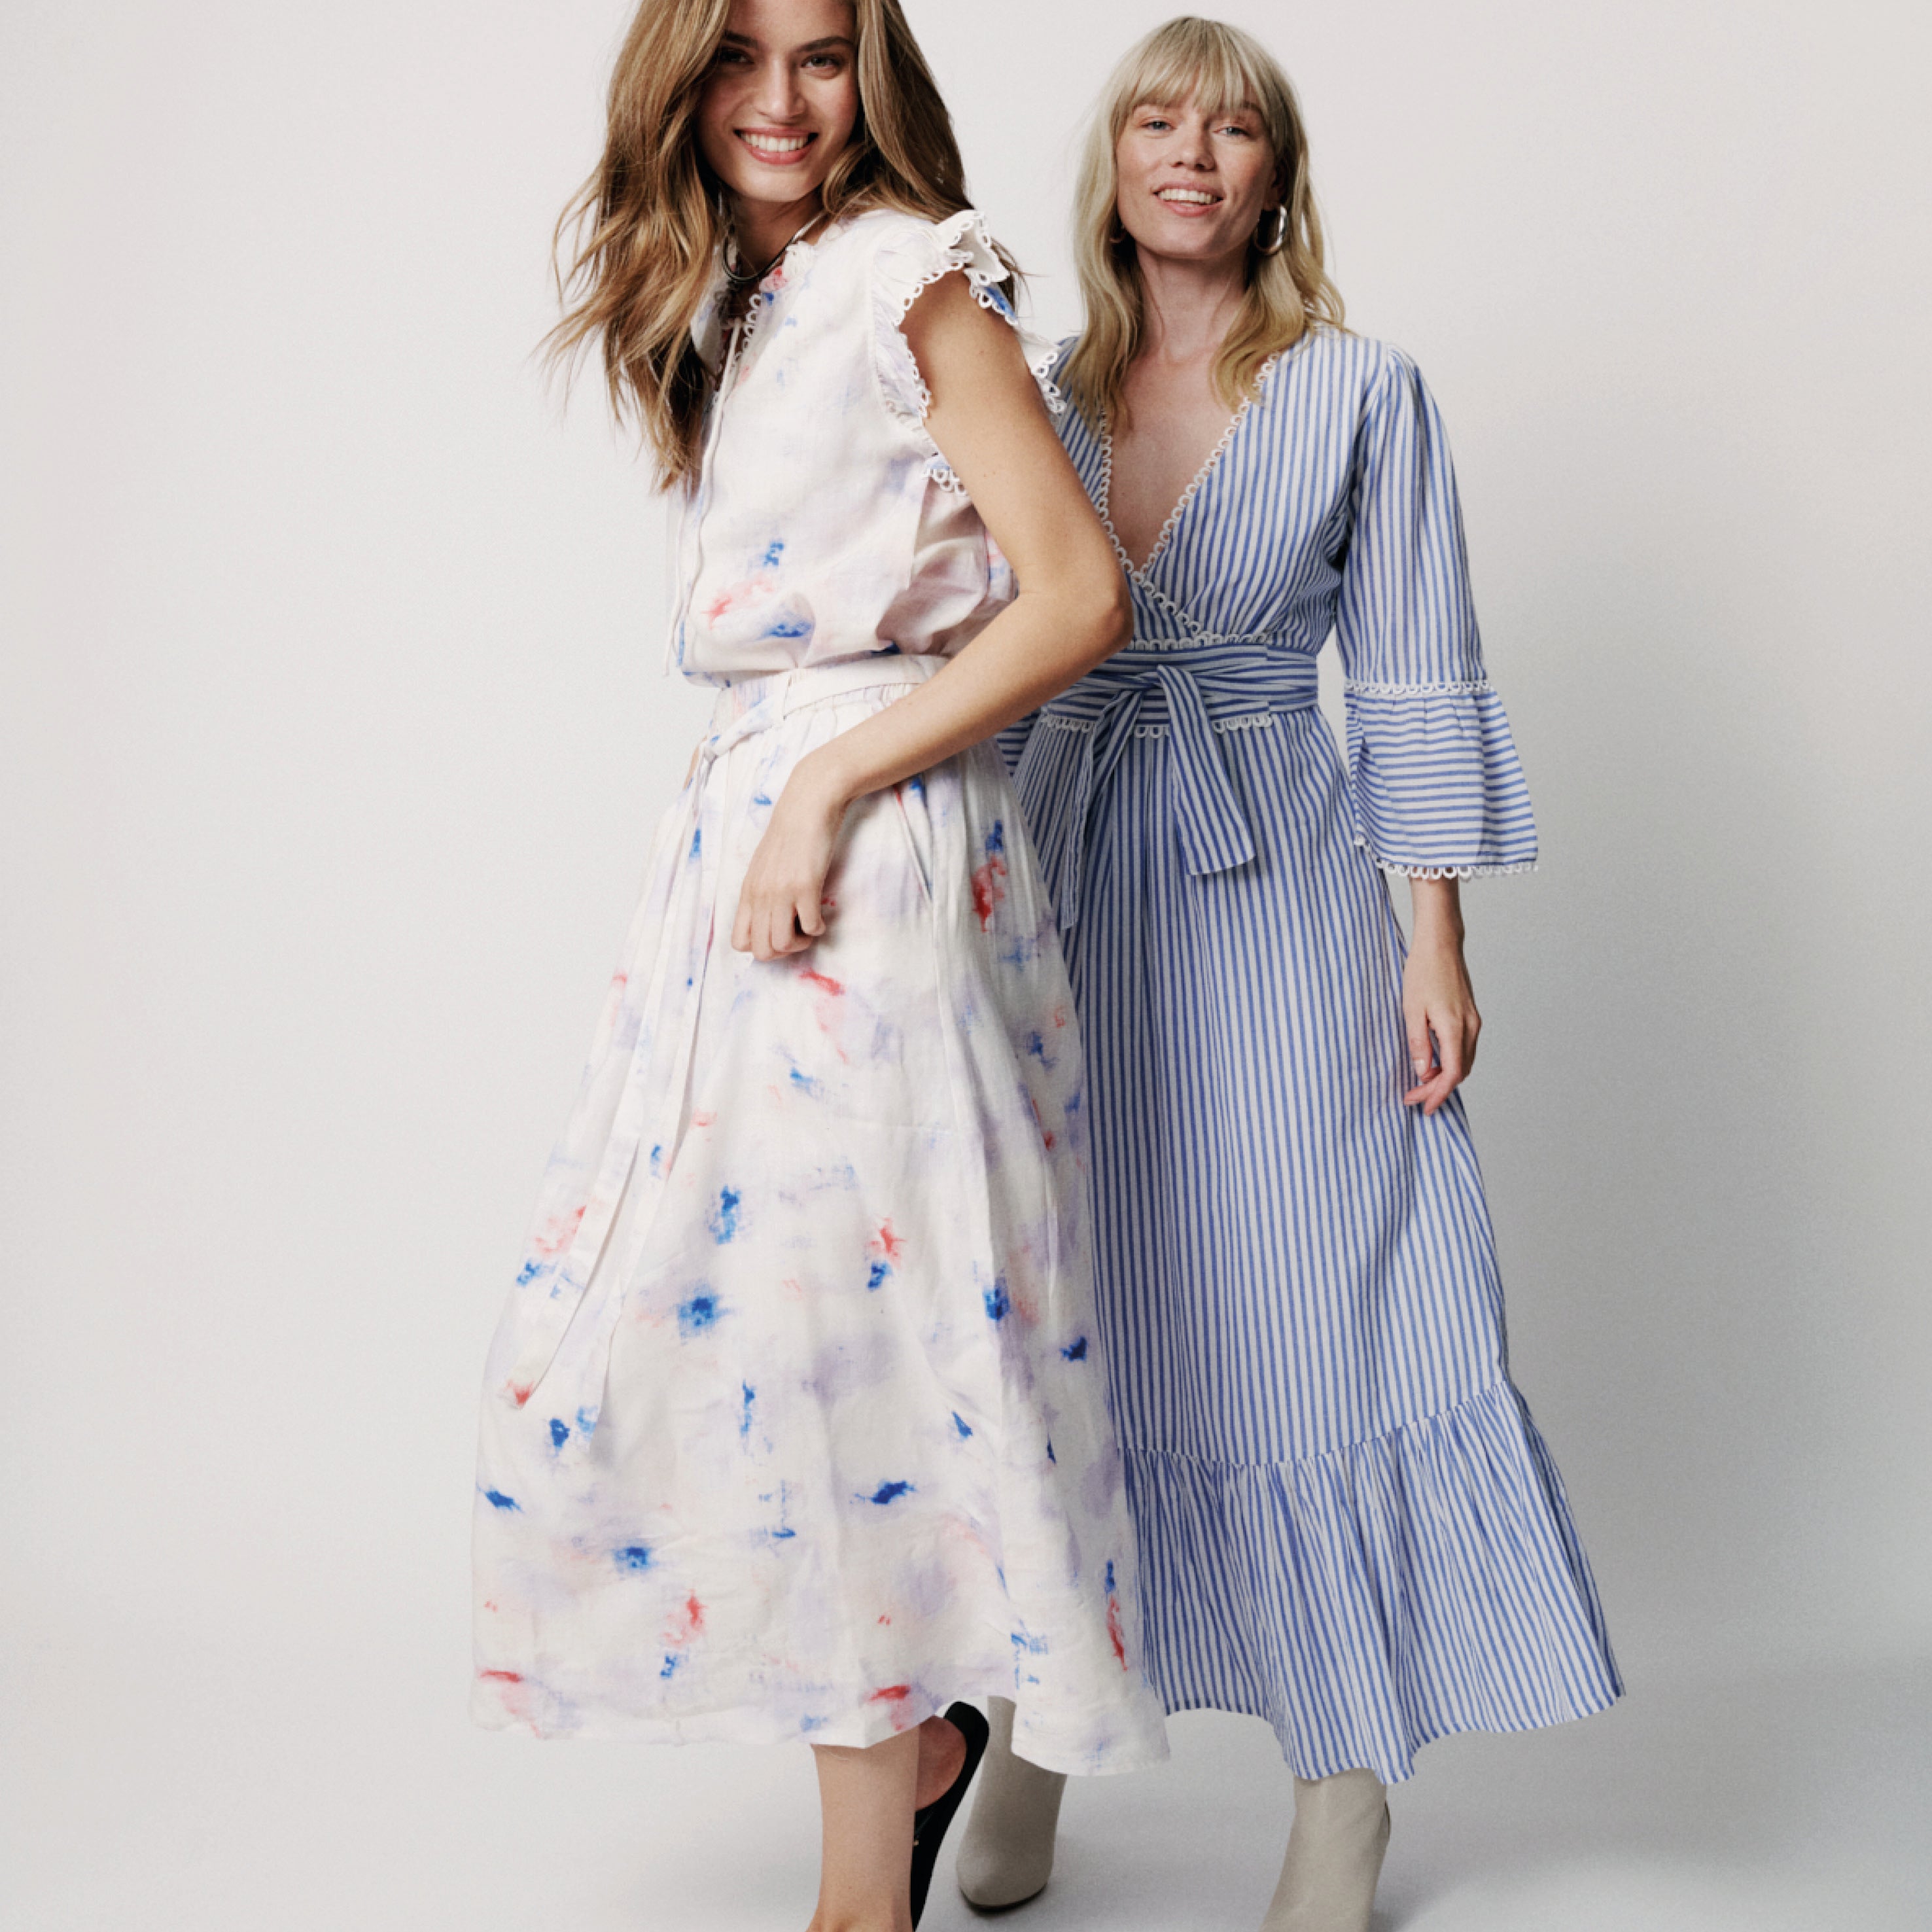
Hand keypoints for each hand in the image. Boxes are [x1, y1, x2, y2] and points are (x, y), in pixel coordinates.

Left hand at [730, 753, 847, 960]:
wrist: (807, 805)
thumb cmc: (790, 833)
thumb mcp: (765, 865)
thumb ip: (762, 891)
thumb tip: (770, 918)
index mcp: (748, 891)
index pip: (740, 942)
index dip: (761, 946)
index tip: (779, 932)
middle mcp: (760, 895)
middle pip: (762, 951)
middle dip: (783, 952)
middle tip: (798, 934)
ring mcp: (781, 892)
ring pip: (782, 945)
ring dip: (801, 943)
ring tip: (810, 925)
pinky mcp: (805, 886)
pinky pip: (810, 927)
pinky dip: (819, 928)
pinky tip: (822, 914)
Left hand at [1402, 879, 1479, 1113]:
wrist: (1441, 944)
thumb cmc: (1422, 972)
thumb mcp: (1411, 1009)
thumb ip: (1418, 1042)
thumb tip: (1423, 1072)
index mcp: (1455, 1028)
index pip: (1451, 1075)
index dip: (1437, 1094)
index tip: (1422, 1106)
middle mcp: (1470, 1028)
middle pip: (1460, 1072)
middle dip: (1438, 1090)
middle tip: (1413, 1097)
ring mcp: (1473, 1021)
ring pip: (1464, 1062)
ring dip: (1445, 1077)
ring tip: (1421, 1084)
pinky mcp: (1470, 1015)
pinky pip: (1465, 1049)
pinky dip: (1451, 1062)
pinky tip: (1433, 1063)